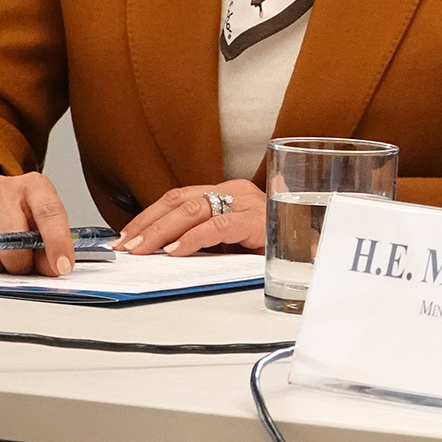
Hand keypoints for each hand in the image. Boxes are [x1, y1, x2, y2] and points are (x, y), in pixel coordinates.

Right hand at [0, 171, 75, 274]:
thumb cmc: (9, 207)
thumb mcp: (36, 216)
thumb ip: (47, 241)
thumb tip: (55, 268)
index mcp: (33, 185)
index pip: (50, 213)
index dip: (57, 243)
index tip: (62, 266)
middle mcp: (1, 188)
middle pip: (13, 241)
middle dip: (20, 264)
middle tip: (21, 265)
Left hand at [116, 181, 266, 256]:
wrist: (315, 246)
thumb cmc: (274, 243)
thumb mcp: (232, 238)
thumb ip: (205, 237)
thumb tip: (163, 249)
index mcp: (227, 192)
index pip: (178, 196)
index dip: (148, 215)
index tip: (126, 235)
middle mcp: (236, 191)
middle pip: (180, 200)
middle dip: (148, 224)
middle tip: (126, 246)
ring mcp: (247, 203)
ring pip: (193, 209)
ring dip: (162, 230)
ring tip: (142, 249)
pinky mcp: (257, 220)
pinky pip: (218, 226)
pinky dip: (193, 238)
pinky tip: (176, 250)